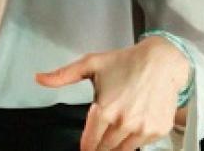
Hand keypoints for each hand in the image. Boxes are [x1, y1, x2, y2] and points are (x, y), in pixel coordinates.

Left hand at [35, 37, 190, 150]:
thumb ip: (63, 75)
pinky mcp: (157, 131)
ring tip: (116, 131)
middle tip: (100, 138)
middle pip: (105, 149)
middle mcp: (124, 123)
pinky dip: (136, 139)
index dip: (86, 146)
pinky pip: (141, 145)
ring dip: (116, 145)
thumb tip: (40, 78)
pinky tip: (134, 125)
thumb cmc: (127, 62)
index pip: (89, 143)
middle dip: (100, 145)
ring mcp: (142, 129)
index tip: (86, 147)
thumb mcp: (91, 64)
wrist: (163, 62)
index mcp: (105, 110)